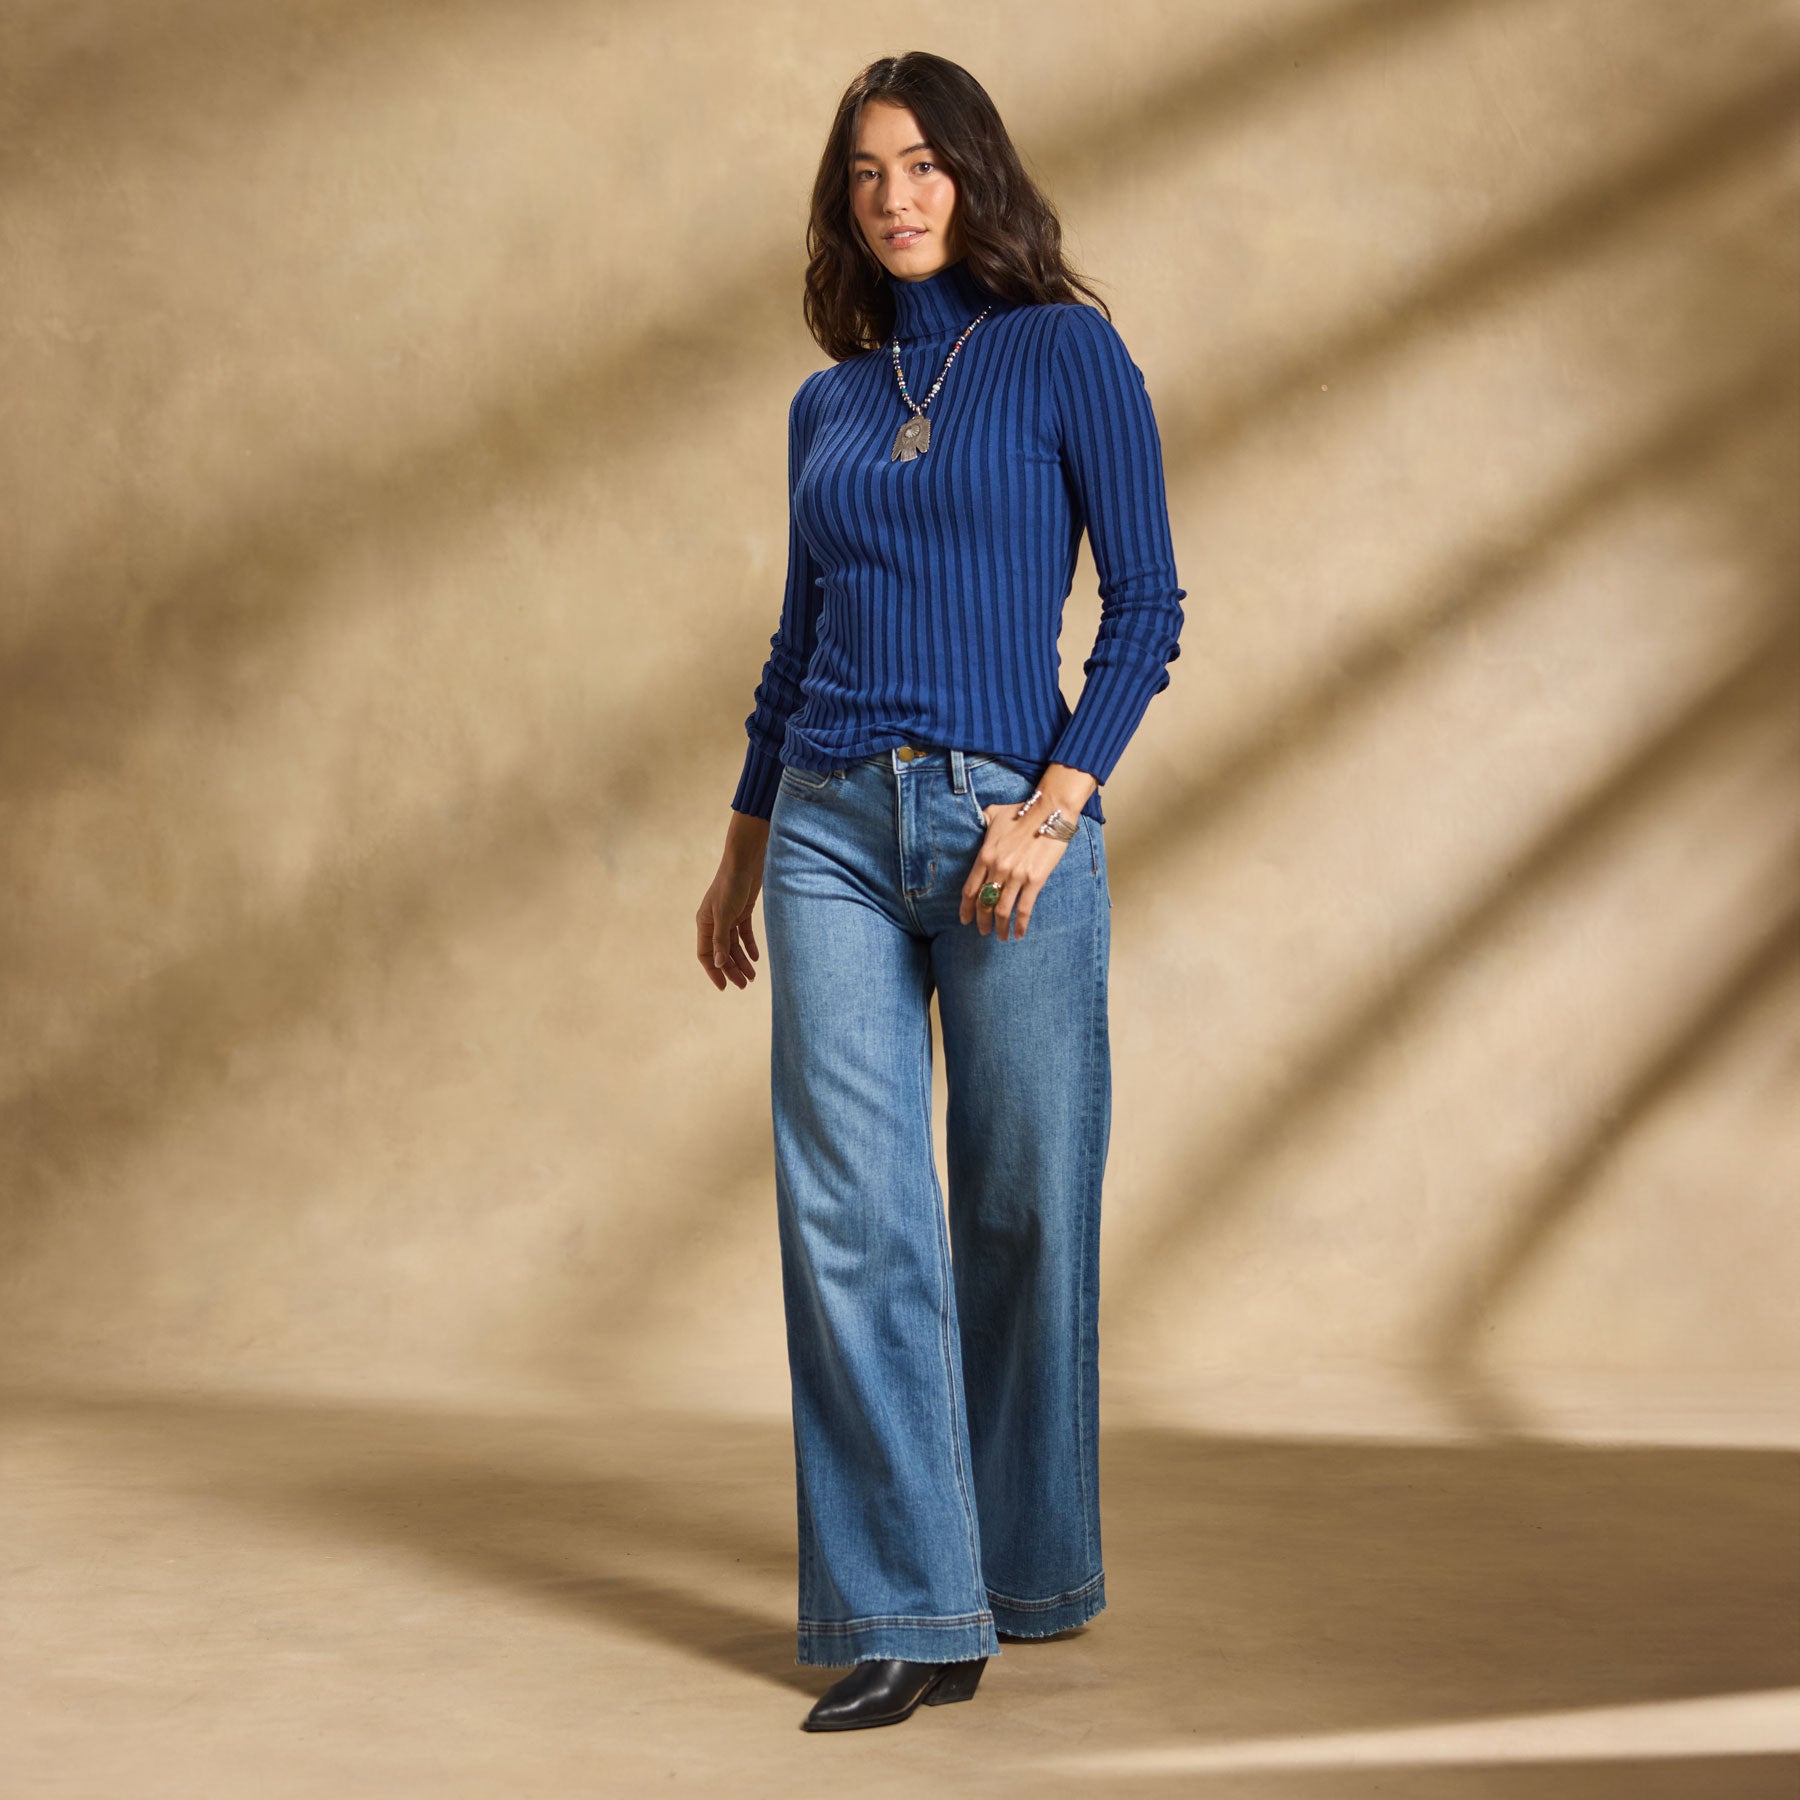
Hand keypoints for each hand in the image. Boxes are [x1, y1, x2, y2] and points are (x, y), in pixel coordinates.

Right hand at [697, 815, 768, 990]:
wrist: (746, 860)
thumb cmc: (731, 884)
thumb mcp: (724, 914)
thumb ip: (721, 940)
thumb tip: (719, 964)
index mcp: (704, 923)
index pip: (706, 954)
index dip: (714, 971)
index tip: (724, 987)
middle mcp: (714, 922)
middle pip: (722, 953)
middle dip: (732, 970)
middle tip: (744, 985)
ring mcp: (729, 917)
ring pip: (734, 946)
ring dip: (742, 961)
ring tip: (753, 977)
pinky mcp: (742, 911)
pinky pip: (744, 934)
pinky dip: (749, 946)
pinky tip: (756, 958)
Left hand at [960, 802, 1073, 940]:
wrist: (1050, 811)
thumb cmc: (1022, 811)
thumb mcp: (994, 814)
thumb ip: (982, 822)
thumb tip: (978, 822)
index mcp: (985, 855)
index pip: (969, 889)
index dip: (966, 908)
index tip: (965, 919)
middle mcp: (997, 868)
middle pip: (984, 903)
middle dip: (982, 921)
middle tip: (983, 931)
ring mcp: (1016, 876)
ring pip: (1002, 910)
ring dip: (1000, 927)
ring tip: (1001, 937)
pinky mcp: (1035, 880)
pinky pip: (1024, 909)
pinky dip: (1021, 925)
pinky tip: (1019, 934)